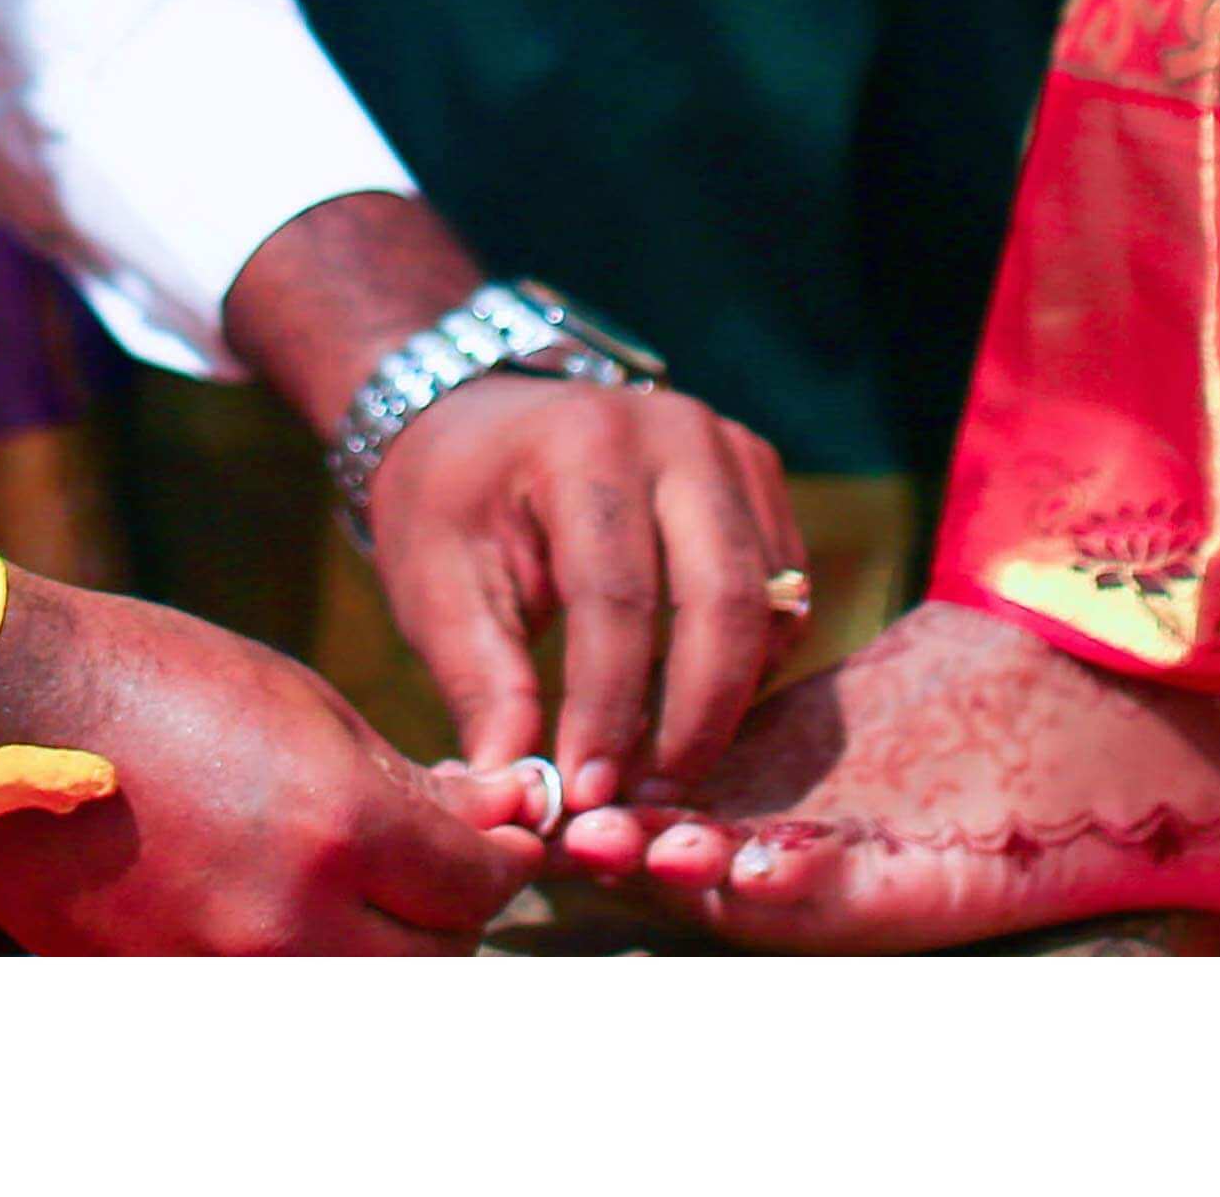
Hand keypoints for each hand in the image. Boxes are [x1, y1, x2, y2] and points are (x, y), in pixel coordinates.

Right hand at [0, 574, 544, 953]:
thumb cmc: (150, 679)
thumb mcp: (301, 705)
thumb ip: (405, 782)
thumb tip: (494, 816)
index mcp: (334, 831)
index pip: (475, 888)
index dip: (502, 860)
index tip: (499, 838)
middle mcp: (286, 926)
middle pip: (433, 965)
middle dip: (452, 916)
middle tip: (440, 867)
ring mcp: (218, 977)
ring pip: (361, 998)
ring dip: (384, 955)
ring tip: (362, 895)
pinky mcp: (162, 997)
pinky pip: (271, 1004)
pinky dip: (301, 971)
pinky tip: (284, 918)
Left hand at [360, 372, 803, 811]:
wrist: (476, 421)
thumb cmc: (447, 507)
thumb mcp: (437, 590)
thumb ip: (485, 688)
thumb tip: (526, 798)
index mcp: (583, 442)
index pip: (618, 597)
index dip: (609, 707)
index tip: (588, 792)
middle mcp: (675, 429)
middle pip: (723, 597)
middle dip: (695, 716)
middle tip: (652, 796)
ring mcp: (728, 445)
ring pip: (766, 600)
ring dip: (728, 697)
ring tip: (665, 764)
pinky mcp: (756, 473)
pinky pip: (781, 586)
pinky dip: (750, 659)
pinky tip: (692, 705)